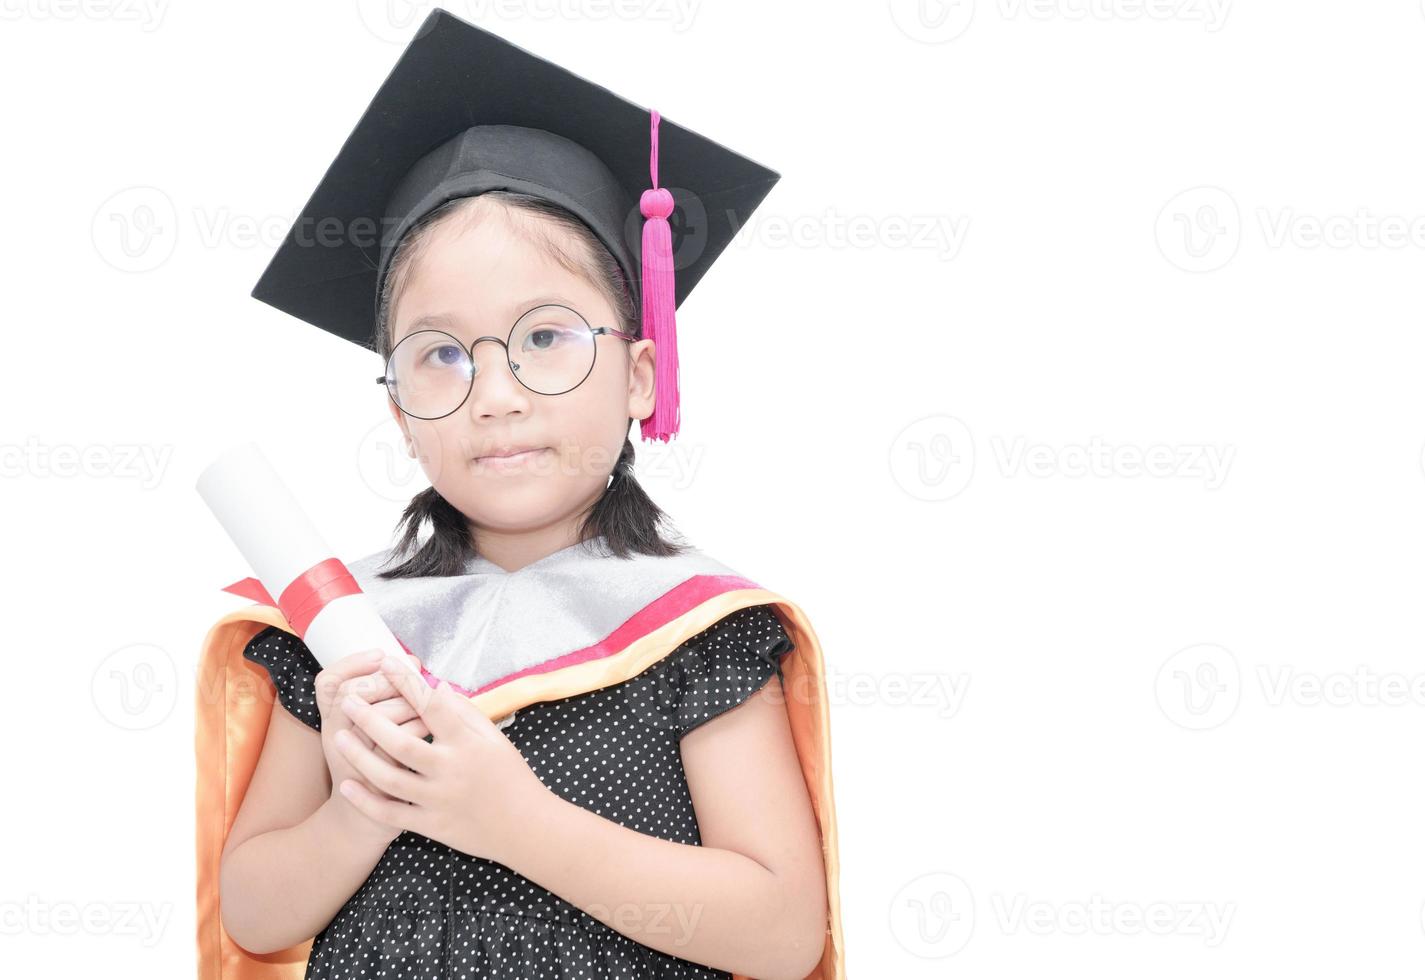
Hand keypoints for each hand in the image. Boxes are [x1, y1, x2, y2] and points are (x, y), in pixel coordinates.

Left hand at [333, 656, 550, 866]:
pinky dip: (366, 801)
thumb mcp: (495, 738)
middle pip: (401, 742)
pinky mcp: (431, 825)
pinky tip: (346, 786)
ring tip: (340, 736)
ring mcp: (439, 799)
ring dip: (360, 756)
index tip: (387, 662)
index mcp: (469, 743)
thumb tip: (437, 687)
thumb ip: (465, 712)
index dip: (407, 682)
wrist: (525, 827)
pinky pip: (391, 813)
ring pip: (389, 778)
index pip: (433, 706)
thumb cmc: (511, 776)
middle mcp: (451, 769)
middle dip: (370, 718)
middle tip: (348, 700)